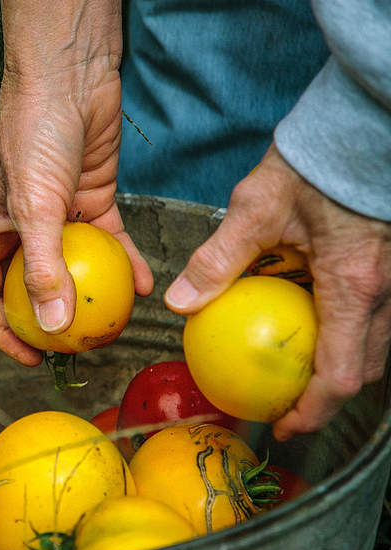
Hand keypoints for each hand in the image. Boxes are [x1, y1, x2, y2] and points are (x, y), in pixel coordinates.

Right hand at [0, 66, 153, 365]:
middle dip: (53, 319)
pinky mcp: (91, 201)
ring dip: (94, 295)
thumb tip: (51, 325)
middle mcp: (17, 228)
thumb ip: (43, 267)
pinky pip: (107, 243)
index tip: (31, 357)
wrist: (70, 75)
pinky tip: (146, 284)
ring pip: (74, 268)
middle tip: (81, 347)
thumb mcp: (33, 205)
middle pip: (30, 288)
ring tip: (118, 323)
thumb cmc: (33, 133)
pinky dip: (124, 263)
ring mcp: (56, 216)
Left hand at [165, 144, 390, 439]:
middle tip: (286, 403)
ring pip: (373, 341)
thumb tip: (181, 302)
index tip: (283, 425)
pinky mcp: (389, 263)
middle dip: (326, 395)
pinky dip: (344, 328)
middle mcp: (386, 289)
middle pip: (365, 366)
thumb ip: (218, 260)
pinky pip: (373, 312)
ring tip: (294, 367)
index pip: (340, 372)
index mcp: (354, 283)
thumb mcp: (255, 209)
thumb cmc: (314, 160)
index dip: (313, 410)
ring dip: (337, 362)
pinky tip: (310, 315)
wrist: (362, 124)